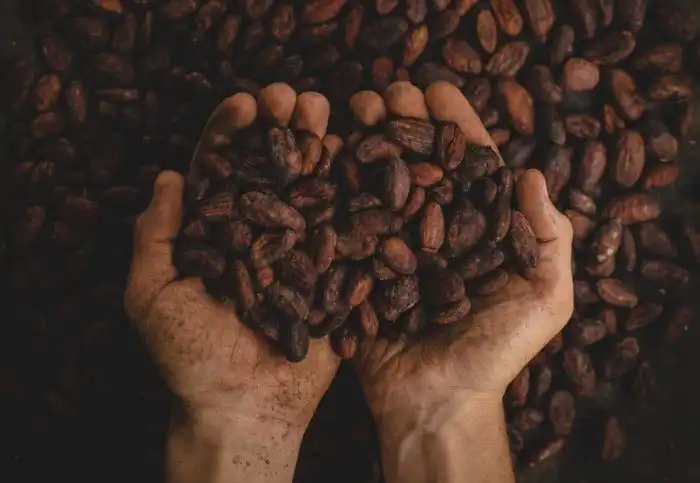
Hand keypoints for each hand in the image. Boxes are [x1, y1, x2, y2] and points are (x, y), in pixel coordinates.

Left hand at [124, 85, 338, 482]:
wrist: (245, 408)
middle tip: (293, 97)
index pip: (221, 170)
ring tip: (327, 112)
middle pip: (271, 169)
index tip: (245, 103)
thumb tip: (168, 176)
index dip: (230, 133)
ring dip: (318, 147)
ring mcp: (300, 250)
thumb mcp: (151, 296)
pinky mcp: (333, 273)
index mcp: (215, 233)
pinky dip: (354, 193)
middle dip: (281, 129)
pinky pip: (346, 228)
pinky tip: (361, 158)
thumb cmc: (189, 358)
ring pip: (310, 189)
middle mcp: (260, 233)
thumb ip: (154, 236)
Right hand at [352, 82, 573, 482]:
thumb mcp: (546, 299)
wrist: (437, 403)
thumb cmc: (496, 354)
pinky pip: (346, 222)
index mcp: (479, 229)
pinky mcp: (360, 267)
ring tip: (351, 110)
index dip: (454, 125)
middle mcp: (435, 229)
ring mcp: (394, 247)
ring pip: (379, 182)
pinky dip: (335, 186)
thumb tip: (532, 173)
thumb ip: (550, 237)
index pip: (468, 165)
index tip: (435, 91)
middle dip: (402, 122)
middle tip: (384, 93)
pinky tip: (323, 153)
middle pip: (418, 163)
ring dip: (366, 142)